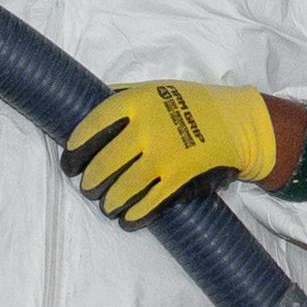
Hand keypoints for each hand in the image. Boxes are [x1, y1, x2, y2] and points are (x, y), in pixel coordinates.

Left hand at [66, 79, 283, 220]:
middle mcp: (147, 128)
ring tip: (106, 205)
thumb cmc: (192, 103)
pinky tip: (127, 218)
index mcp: (138, 101)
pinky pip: (149, 202)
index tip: (70, 155)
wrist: (236, 122)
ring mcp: (163, 155)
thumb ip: (125, 96)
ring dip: (109, 201)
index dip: (77, 143)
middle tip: (87, 186)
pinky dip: (135, 214)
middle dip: (90, 180)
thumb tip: (88, 103)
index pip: (95, 123)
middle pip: (104, 162)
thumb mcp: (156, 89)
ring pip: (123, 187)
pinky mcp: (179, 177)